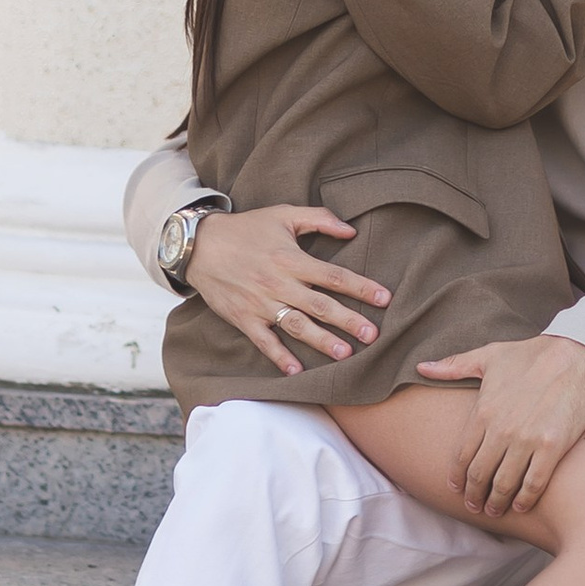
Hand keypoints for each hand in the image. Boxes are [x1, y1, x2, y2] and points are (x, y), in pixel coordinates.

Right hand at [187, 203, 390, 375]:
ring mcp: (260, 304)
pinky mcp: (244, 318)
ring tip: (345, 354)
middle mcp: (279, 283)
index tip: (384, 298)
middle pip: (320, 305)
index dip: (360, 286)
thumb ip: (319, 219)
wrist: (199, 245)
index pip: (334, 275)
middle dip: (348, 320)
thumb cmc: (246, 228)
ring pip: (296, 325)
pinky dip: (279, 356)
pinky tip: (296, 371)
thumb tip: (351, 229)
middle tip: (373, 335)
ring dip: (321, 341)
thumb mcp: (282, 214)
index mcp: (291, 259)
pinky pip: (264, 341)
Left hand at [415, 330, 584, 515]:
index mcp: (483, 411)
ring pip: (504, 484)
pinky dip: (524, 499)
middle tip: (473, 507)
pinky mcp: (552, 447)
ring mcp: (527, 440)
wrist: (576, 354)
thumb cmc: (531, 354)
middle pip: (479, 475)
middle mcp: (501, 430)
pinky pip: (533, 483)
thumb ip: (454, 366)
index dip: (457, 477)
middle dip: (474, 495)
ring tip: (494, 511)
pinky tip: (521, 506)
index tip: (456, 489)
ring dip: (496, 503)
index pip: (462, 455)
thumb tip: (422, 367)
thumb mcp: (488, 356)